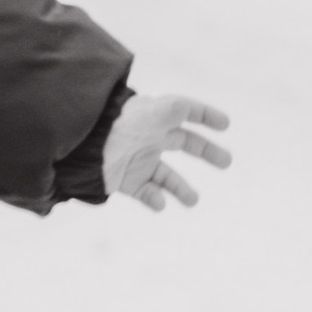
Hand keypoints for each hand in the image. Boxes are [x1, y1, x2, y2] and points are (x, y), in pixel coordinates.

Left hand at [104, 91, 232, 212]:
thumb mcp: (152, 113)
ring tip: (193, 200)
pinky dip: (155, 200)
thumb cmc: (120, 124)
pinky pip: (146, 193)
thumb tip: (189, 108)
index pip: (185, 112)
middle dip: (207, 152)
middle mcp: (149, 137)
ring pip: (167, 176)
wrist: (84, 146)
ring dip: (181, 188)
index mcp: (155, 117)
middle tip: (227, 162)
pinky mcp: (126, 180)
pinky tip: (160, 203)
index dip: (205, 114)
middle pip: (184, 143)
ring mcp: (138, 159)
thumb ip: (176, 109)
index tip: (226, 124)